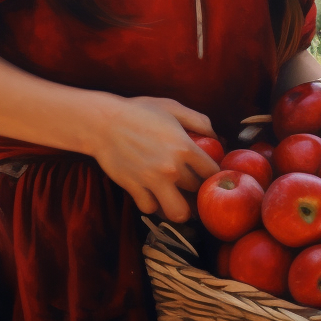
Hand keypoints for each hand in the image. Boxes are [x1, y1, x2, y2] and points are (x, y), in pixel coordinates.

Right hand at [88, 95, 221, 223]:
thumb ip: (199, 121)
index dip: (215, 175)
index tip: (211, 175)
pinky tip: (154, 194)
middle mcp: (171, 168)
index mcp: (184, 147)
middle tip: (196, 186)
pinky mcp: (134, 189)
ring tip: (180, 200)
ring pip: (178, 212)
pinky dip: (154, 204)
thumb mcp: (172, 107)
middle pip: (198, 192)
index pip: (212, 173)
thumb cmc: (138, 111)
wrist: (102, 122)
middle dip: (199, 190)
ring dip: (181, 208)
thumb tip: (218, 138)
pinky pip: (151, 208)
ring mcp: (152, 181)